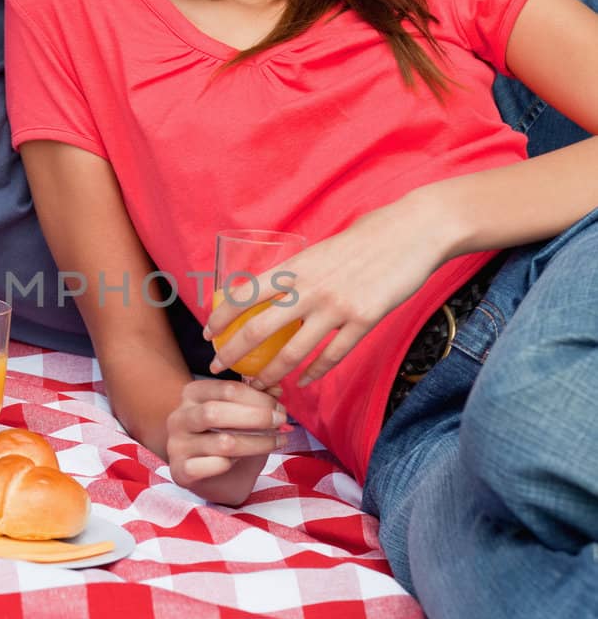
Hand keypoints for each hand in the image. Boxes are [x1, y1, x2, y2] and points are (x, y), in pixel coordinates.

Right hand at [166, 378, 287, 503]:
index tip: (280, 408)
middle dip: (256, 417)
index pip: (227, 389)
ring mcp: (177, 445)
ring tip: (277, 442)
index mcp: (192, 395)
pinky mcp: (182, 471)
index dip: (258, 397)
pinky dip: (234, 464)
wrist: (217, 479)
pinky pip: (214, 466)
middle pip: (216, 412)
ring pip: (222, 442)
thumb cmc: (231, 439)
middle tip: (281, 422)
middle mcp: (179, 417)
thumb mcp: (245, 415)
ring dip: (257, 443)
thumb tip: (276, 388)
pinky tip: (245, 462)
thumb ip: (258, 399)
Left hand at [205, 195, 449, 391]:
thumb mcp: (319, 251)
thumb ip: (297, 274)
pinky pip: (332, 356)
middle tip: (218, 368)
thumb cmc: (364, 239)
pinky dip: (315, 373)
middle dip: (232, 353)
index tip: (208, 333)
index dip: (220, 317)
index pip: (244, 295)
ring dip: (271, 374)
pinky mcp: (364, 321)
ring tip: (258, 386)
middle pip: (258, 329)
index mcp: (295, 268)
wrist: (410, 232)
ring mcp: (337, 307)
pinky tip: (305, 381)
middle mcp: (310, 289)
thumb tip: (271, 295)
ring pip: (293, 353)